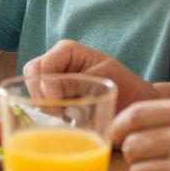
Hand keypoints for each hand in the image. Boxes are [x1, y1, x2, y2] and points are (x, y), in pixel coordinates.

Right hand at [22, 39, 159, 112]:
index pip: (40, 67)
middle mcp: (57, 64)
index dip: (44, 87)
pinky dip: (51, 115)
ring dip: (47, 107)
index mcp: (66, 51)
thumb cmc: (127, 88)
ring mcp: (54, 82)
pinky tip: (69, 119)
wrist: (138, 107)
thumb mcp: (104, 81)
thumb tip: (47, 92)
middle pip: (31, 78)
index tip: (60, 107)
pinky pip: (41, 106)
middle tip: (62, 112)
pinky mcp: (56, 100)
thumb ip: (75, 83)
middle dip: (41, 97)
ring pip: (33, 93)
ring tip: (70, 114)